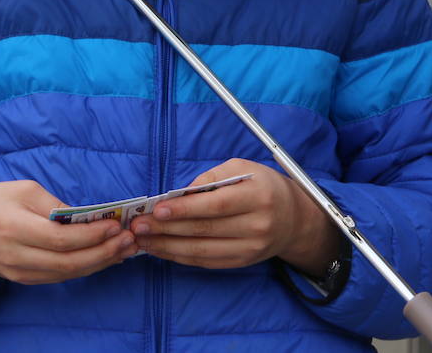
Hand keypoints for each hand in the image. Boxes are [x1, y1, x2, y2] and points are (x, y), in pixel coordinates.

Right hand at [0, 180, 137, 284]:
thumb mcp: (22, 190)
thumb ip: (55, 206)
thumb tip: (87, 219)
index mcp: (15, 228)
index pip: (60, 239)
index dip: (91, 235)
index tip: (115, 224)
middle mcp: (17, 256)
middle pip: (68, 263)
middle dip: (103, 253)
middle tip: (128, 241)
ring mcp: (19, 273)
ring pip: (67, 274)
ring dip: (99, 263)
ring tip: (124, 250)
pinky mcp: (22, 279)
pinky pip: (58, 277)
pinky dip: (83, 268)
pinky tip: (103, 258)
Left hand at [128, 159, 337, 271]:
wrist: (293, 219)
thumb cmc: (262, 186)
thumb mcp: (243, 168)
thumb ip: (212, 178)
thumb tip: (182, 194)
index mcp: (257, 196)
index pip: (216, 205)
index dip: (186, 209)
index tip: (158, 209)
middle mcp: (256, 226)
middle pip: (204, 230)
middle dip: (167, 228)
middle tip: (138, 225)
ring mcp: (250, 248)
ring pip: (202, 251)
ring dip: (167, 246)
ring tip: (142, 239)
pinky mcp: (242, 262)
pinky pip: (206, 262)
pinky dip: (180, 257)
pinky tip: (161, 249)